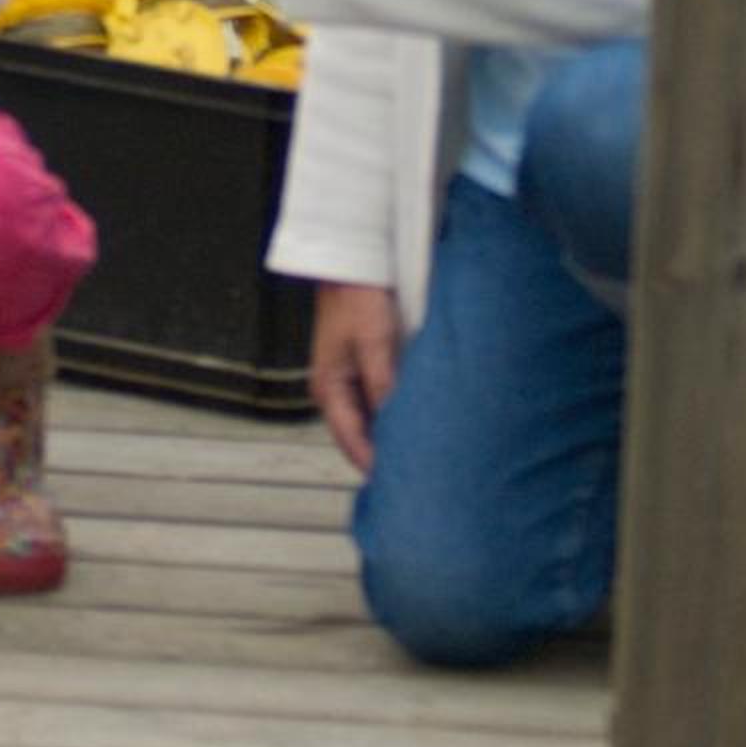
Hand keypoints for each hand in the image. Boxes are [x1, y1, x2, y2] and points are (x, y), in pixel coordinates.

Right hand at [309, 281, 400, 473]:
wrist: (350, 263)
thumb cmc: (357, 298)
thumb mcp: (373, 342)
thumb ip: (383, 383)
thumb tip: (395, 424)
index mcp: (328, 389)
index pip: (351, 441)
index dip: (375, 464)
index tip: (401, 483)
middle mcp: (334, 391)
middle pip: (357, 437)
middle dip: (382, 454)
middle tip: (415, 474)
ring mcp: (345, 382)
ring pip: (367, 422)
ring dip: (387, 435)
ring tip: (417, 453)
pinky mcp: (359, 370)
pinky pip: (373, 404)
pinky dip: (389, 415)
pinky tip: (410, 421)